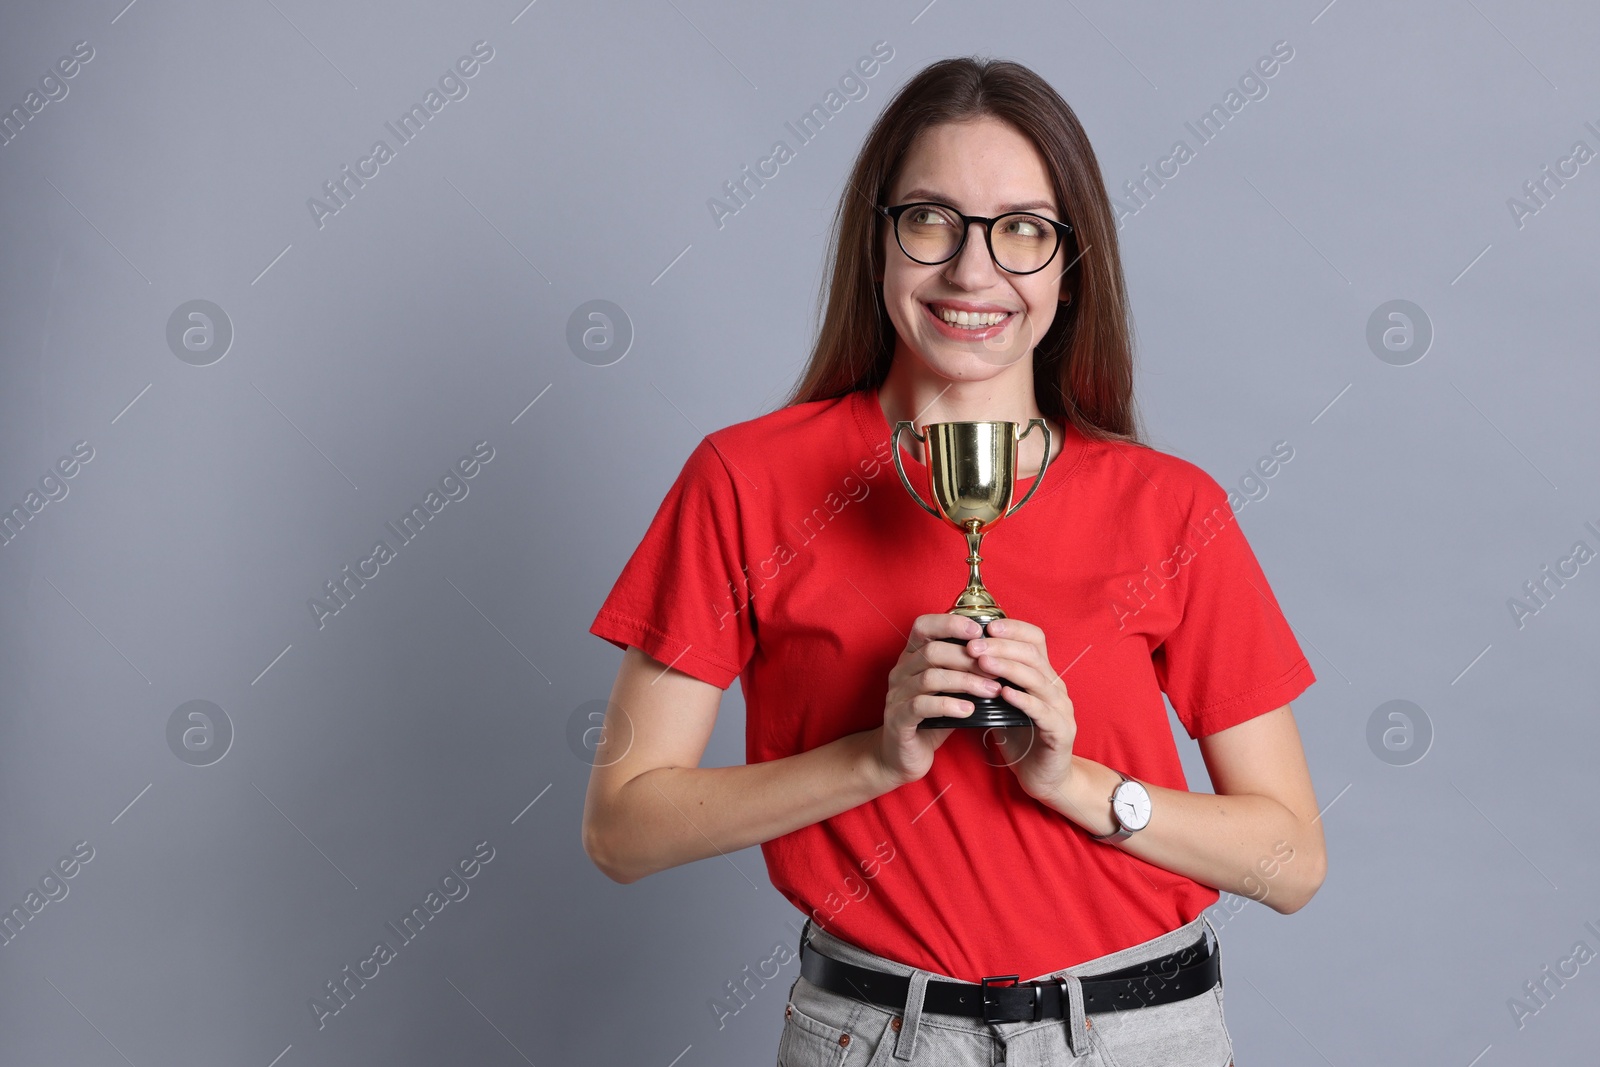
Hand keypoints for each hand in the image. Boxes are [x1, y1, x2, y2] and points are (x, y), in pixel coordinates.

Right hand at [872, 613, 999, 788]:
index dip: (950, 624)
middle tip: (996, 669)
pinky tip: (969, 710)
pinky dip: (949, 705)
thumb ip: (964, 673)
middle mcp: (900, 672)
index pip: (923, 626)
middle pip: (932, 651)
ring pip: (930, 677)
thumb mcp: (948, 690)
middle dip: (968, 658)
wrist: (901, 757)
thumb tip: (1000, 658)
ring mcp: (896, 695)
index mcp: (910, 658)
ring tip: (991, 690)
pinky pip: (922, 706)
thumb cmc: (930, 719)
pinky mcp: (898, 719)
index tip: (980, 632)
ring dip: (966, 681)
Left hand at [965, 617, 1077, 804]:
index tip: (985, 626)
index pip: (1035, 639)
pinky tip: (1003, 694)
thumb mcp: (1003, 703)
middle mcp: (1056, 687)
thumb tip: (960, 658)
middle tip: (974, 645)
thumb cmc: (1020, 737)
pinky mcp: (1061, 732)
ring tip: (983, 663)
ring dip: (1008, 668)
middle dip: (1001, 647)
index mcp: (1044, 675)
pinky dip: (1023, 700)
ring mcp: (1061, 709)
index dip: (1012, 629)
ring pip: (1037, 679)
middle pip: (1033, 655)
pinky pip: (1042, 711)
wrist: (1044, 777)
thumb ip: (991, 681)